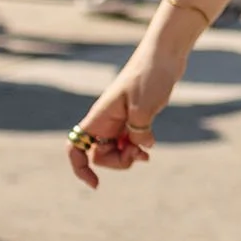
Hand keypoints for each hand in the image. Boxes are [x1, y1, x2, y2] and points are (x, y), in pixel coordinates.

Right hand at [65, 31, 189, 186]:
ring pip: (117, 149)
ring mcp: (120, 119)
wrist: (165, 55)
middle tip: (139, 154)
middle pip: (100, 155)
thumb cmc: (150, 75)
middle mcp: (105, 121)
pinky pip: (131, 140)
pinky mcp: (136, 116)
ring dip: (130, 155)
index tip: (96, 184)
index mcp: (99, 118)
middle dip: (117, 162)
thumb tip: (142, 148)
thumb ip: (138, 132)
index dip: (80, 169)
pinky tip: (150, 145)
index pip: (75, 149)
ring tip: (146, 151)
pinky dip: (138, 147)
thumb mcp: (145, 107)